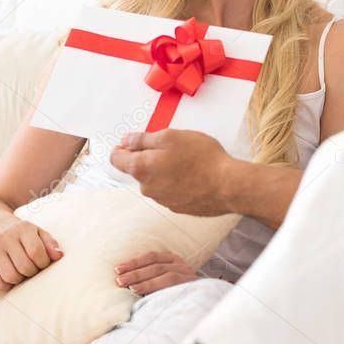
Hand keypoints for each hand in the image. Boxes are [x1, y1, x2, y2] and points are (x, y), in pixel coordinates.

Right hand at [0, 218, 63, 292]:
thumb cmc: (25, 235)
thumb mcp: (40, 233)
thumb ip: (51, 244)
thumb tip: (59, 256)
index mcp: (23, 228)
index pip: (36, 251)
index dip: (43, 262)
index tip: (44, 263)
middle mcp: (6, 237)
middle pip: (24, 266)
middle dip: (33, 272)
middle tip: (34, 268)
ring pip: (10, 276)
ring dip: (20, 280)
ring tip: (23, 272)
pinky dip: (7, 286)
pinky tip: (11, 277)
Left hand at [110, 129, 234, 215]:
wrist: (227, 186)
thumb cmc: (200, 158)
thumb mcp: (170, 137)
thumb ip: (143, 139)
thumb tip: (125, 141)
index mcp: (141, 168)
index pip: (116, 159)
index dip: (122, 147)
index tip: (132, 141)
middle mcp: (147, 188)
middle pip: (138, 169)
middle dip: (149, 157)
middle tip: (172, 146)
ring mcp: (162, 200)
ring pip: (155, 180)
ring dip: (164, 170)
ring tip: (188, 160)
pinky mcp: (177, 206)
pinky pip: (170, 190)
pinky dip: (176, 181)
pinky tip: (193, 174)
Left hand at [115, 250, 197, 295]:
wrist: (202, 302)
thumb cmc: (175, 292)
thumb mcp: (162, 282)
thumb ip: (149, 279)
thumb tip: (124, 282)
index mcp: (172, 260)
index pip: (152, 257)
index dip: (134, 262)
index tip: (117, 269)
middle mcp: (181, 264)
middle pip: (156, 266)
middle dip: (136, 272)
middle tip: (119, 280)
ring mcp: (188, 275)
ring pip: (166, 274)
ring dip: (146, 281)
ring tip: (130, 288)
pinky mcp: (192, 286)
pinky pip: (175, 285)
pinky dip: (158, 288)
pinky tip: (145, 294)